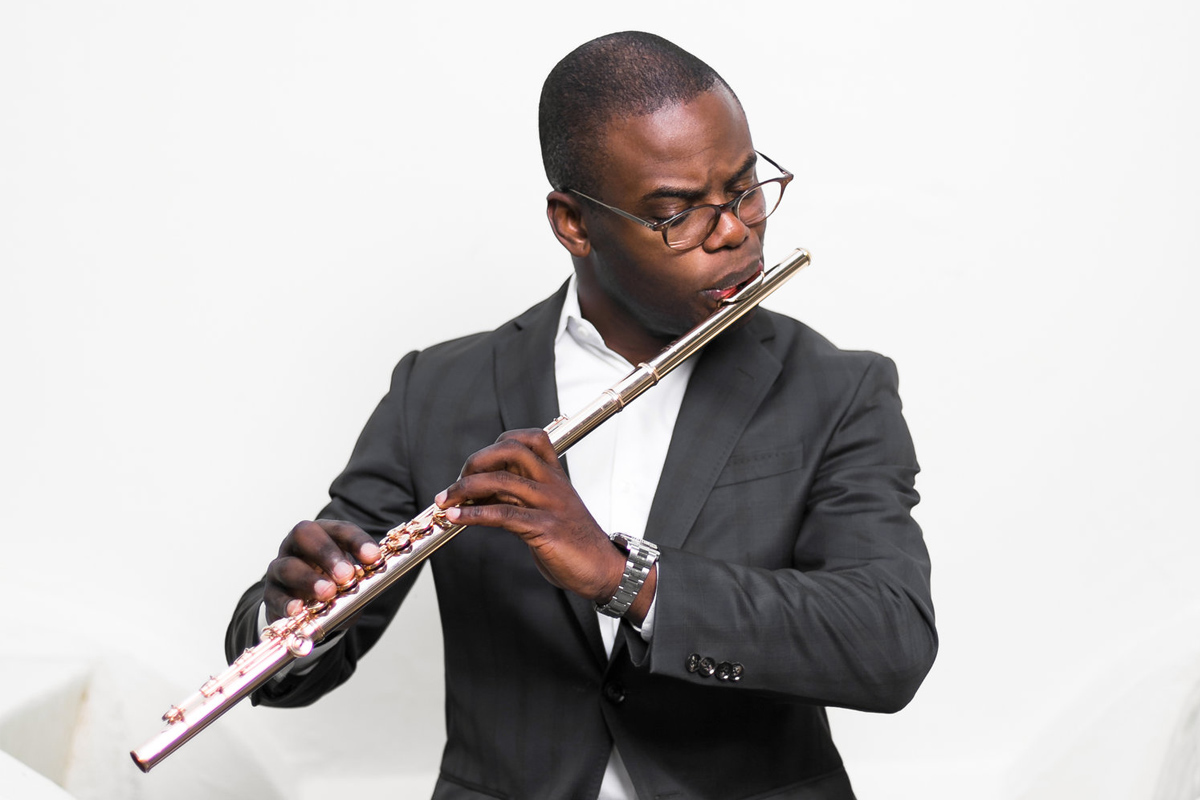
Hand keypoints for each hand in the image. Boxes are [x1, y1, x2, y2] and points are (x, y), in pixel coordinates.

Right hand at [263, 519, 381, 622]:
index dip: (356, 540)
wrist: (305, 611)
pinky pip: (274, 596)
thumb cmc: (333, 586)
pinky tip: (299, 610)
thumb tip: (378, 578)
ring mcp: (280, 568)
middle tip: (346, 575)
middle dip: (326, 553)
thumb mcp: (350, 579)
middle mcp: (296, 545)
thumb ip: (363, 577)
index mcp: (322, 534)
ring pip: (288, 566)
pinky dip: (287, 603)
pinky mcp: (270, 594)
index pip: (339, 529)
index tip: (374, 557)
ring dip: (309, 579)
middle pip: (305, 535)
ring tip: (328, 593)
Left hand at [435, 428, 626, 604]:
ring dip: (464, 489)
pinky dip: (473, 515)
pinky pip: (502, 515)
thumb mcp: (547, 511)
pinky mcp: (544, 528)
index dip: (496, 446)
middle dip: (475, 462)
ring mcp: (549, 504)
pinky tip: (457, 517)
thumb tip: (482, 493)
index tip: (476, 467)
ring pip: (501, 481)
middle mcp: (552, 483)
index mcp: (555, 476)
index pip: (528, 439)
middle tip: (456, 484)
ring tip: (445, 501)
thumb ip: (520, 497)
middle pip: (510, 450)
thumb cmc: (574, 543)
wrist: (604, 569)